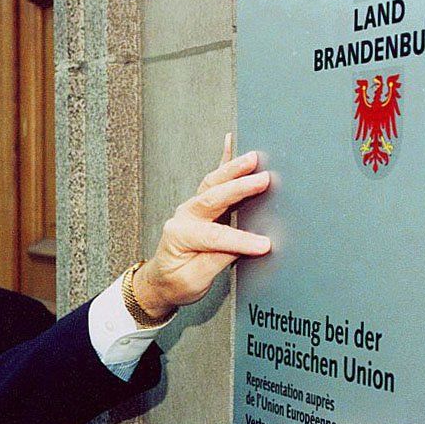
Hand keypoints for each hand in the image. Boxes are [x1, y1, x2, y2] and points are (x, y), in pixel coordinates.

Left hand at [133, 134, 271, 317]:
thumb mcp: (195, 281)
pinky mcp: (199, 205)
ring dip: (233, 169)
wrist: (161, 280)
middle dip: (239, 188)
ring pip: (213, 184)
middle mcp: (183, 217)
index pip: (214, 236)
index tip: (263, 245)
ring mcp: (191, 208)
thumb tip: (243, 246)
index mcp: (180, 237)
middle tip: (263, 180)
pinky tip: (231, 141)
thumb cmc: (176, 282)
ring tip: (253, 158)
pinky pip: (212, 179)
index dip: (240, 240)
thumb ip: (216, 261)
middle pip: (213, 199)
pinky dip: (223, 159)